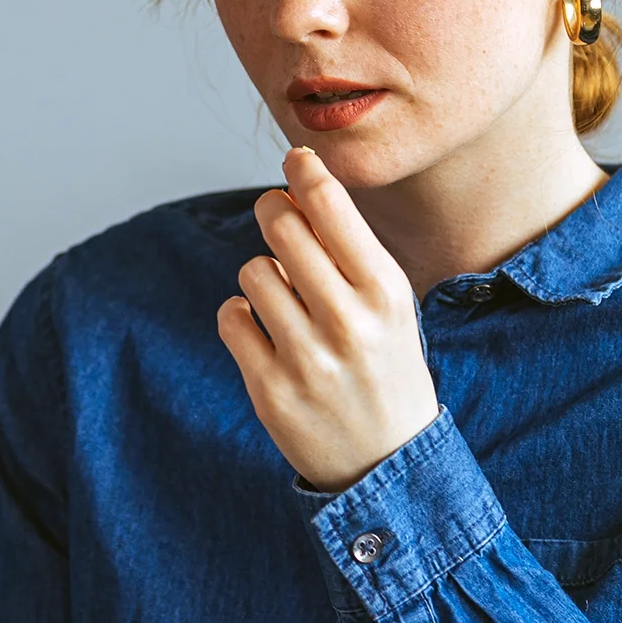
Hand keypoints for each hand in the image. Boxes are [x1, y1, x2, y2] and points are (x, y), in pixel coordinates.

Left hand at [217, 147, 440, 492]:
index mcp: (386, 293)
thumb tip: (296, 189)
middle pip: (282, 227)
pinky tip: (267, 334)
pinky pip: (231, 317)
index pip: (331, 205)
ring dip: (262, 276)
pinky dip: (241, 317)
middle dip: (274, 212)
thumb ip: (349, 253)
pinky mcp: (270, 390)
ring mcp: (307, 360)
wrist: (388, 461)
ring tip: (286, 301)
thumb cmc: (386, 366)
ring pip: (252, 272)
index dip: (304, 171)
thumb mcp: (390, 306)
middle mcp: (348, 322)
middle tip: (279, 218)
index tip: (295, 161)